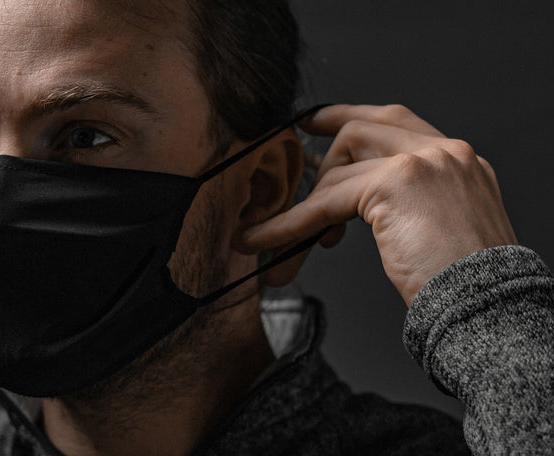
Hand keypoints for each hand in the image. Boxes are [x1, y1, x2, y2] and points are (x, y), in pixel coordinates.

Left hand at [243, 104, 516, 306]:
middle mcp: (445, 153)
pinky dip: (289, 223)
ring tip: (287, 235)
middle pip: (364, 129)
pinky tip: (264, 239)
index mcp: (459, 161)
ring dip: (307, 203)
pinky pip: (324, 202)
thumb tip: (364, 201)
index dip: (351, 117)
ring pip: (340, 168)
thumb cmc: (468, 285)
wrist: (488, 308)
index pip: (397, 122)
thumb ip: (413, 201)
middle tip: (293, 167)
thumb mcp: (447, 227)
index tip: (318, 120)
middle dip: (323, 155)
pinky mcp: (395, 184)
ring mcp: (423, 163)